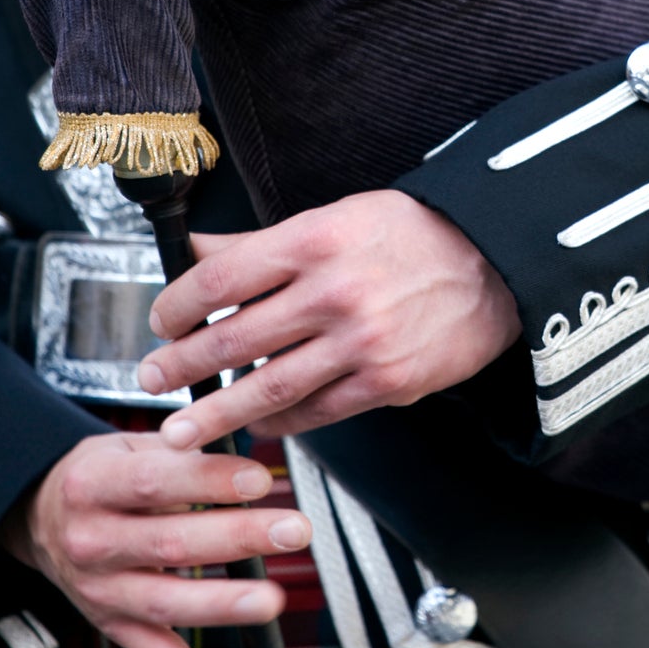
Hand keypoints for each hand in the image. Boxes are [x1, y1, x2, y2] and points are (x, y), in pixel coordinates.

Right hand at [0, 432, 310, 647]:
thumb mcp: (126, 446)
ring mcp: (101, 590)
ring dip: (222, 604)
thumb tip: (242, 457)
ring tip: (272, 600)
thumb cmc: (97, 477)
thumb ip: (180, 451)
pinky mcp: (112, 625)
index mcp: (93, 486)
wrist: (38, 518)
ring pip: (165, 603)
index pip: (154, 483)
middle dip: (237, 538)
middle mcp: (92, 542)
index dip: (208, 482)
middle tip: (294, 531)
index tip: (259, 480)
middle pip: (169, 545)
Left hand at [139, 190, 521, 446]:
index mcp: (314, 241)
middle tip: (151, 382)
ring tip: (182, 430)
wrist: (497, 263)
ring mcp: (361, 343)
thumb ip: (264, 243)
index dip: (176, 305)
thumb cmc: (415, 235)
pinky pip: (317, 411)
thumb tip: (199, 252)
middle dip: (181, 367)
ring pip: (268, 387)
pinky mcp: (387, 382)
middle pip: (232, 339)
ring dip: (217, 413)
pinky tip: (258, 425)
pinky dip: (281, 422)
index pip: (220, 279)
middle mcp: (334, 292)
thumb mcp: (336, 217)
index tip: (160, 321)